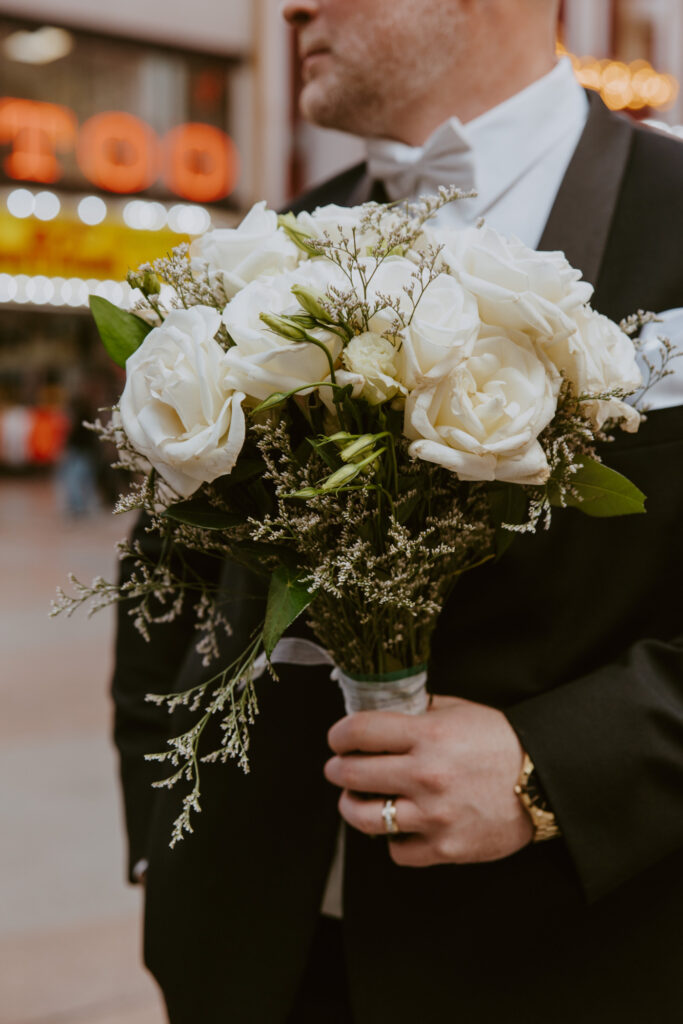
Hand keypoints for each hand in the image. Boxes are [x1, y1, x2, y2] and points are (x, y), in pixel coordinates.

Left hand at [324, 695, 533, 865]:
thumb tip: (381, 711)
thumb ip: (418, 711)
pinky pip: (397, 850)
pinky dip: (393, 840)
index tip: (337, 739)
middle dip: (337, 769)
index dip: (338, 734)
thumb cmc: (501, 741)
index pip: (359, 732)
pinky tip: (399, 826)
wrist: (544, 781)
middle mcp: (426, 774)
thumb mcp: (458, 711)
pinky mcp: (445, 848)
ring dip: (352, 807)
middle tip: (338, 768)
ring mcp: (433, 815)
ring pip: (364, 818)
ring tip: (355, 800)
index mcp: (428, 734)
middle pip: (351, 774)